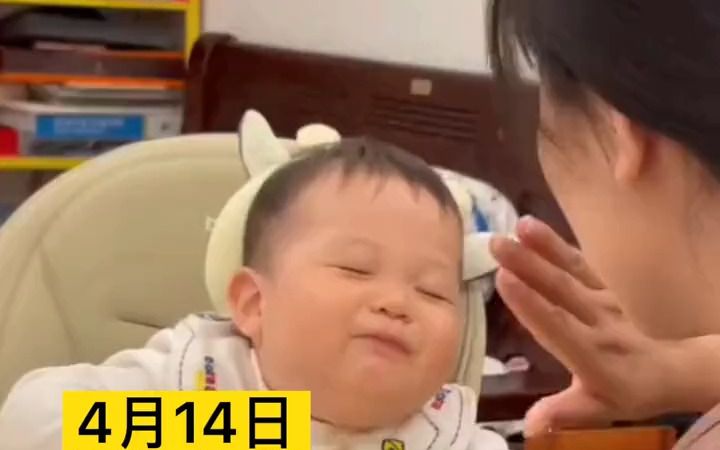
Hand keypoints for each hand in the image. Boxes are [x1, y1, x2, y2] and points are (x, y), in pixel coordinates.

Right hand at [489, 216, 685, 435]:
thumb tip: (529, 426)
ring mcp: (604, 300)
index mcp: (593, 356)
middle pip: (561, 292)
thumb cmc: (623, 389)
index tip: (504, 280)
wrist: (667, 366)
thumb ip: (565, 413)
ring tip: (517, 227)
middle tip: (497, 245)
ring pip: (572, 271)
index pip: (558, 327)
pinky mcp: (604, 285)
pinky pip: (579, 262)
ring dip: (543, 248)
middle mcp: (598, 323)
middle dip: (529, 267)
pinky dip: (555, 244)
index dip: (532, 306)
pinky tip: (531, 226)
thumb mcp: (597, 408)